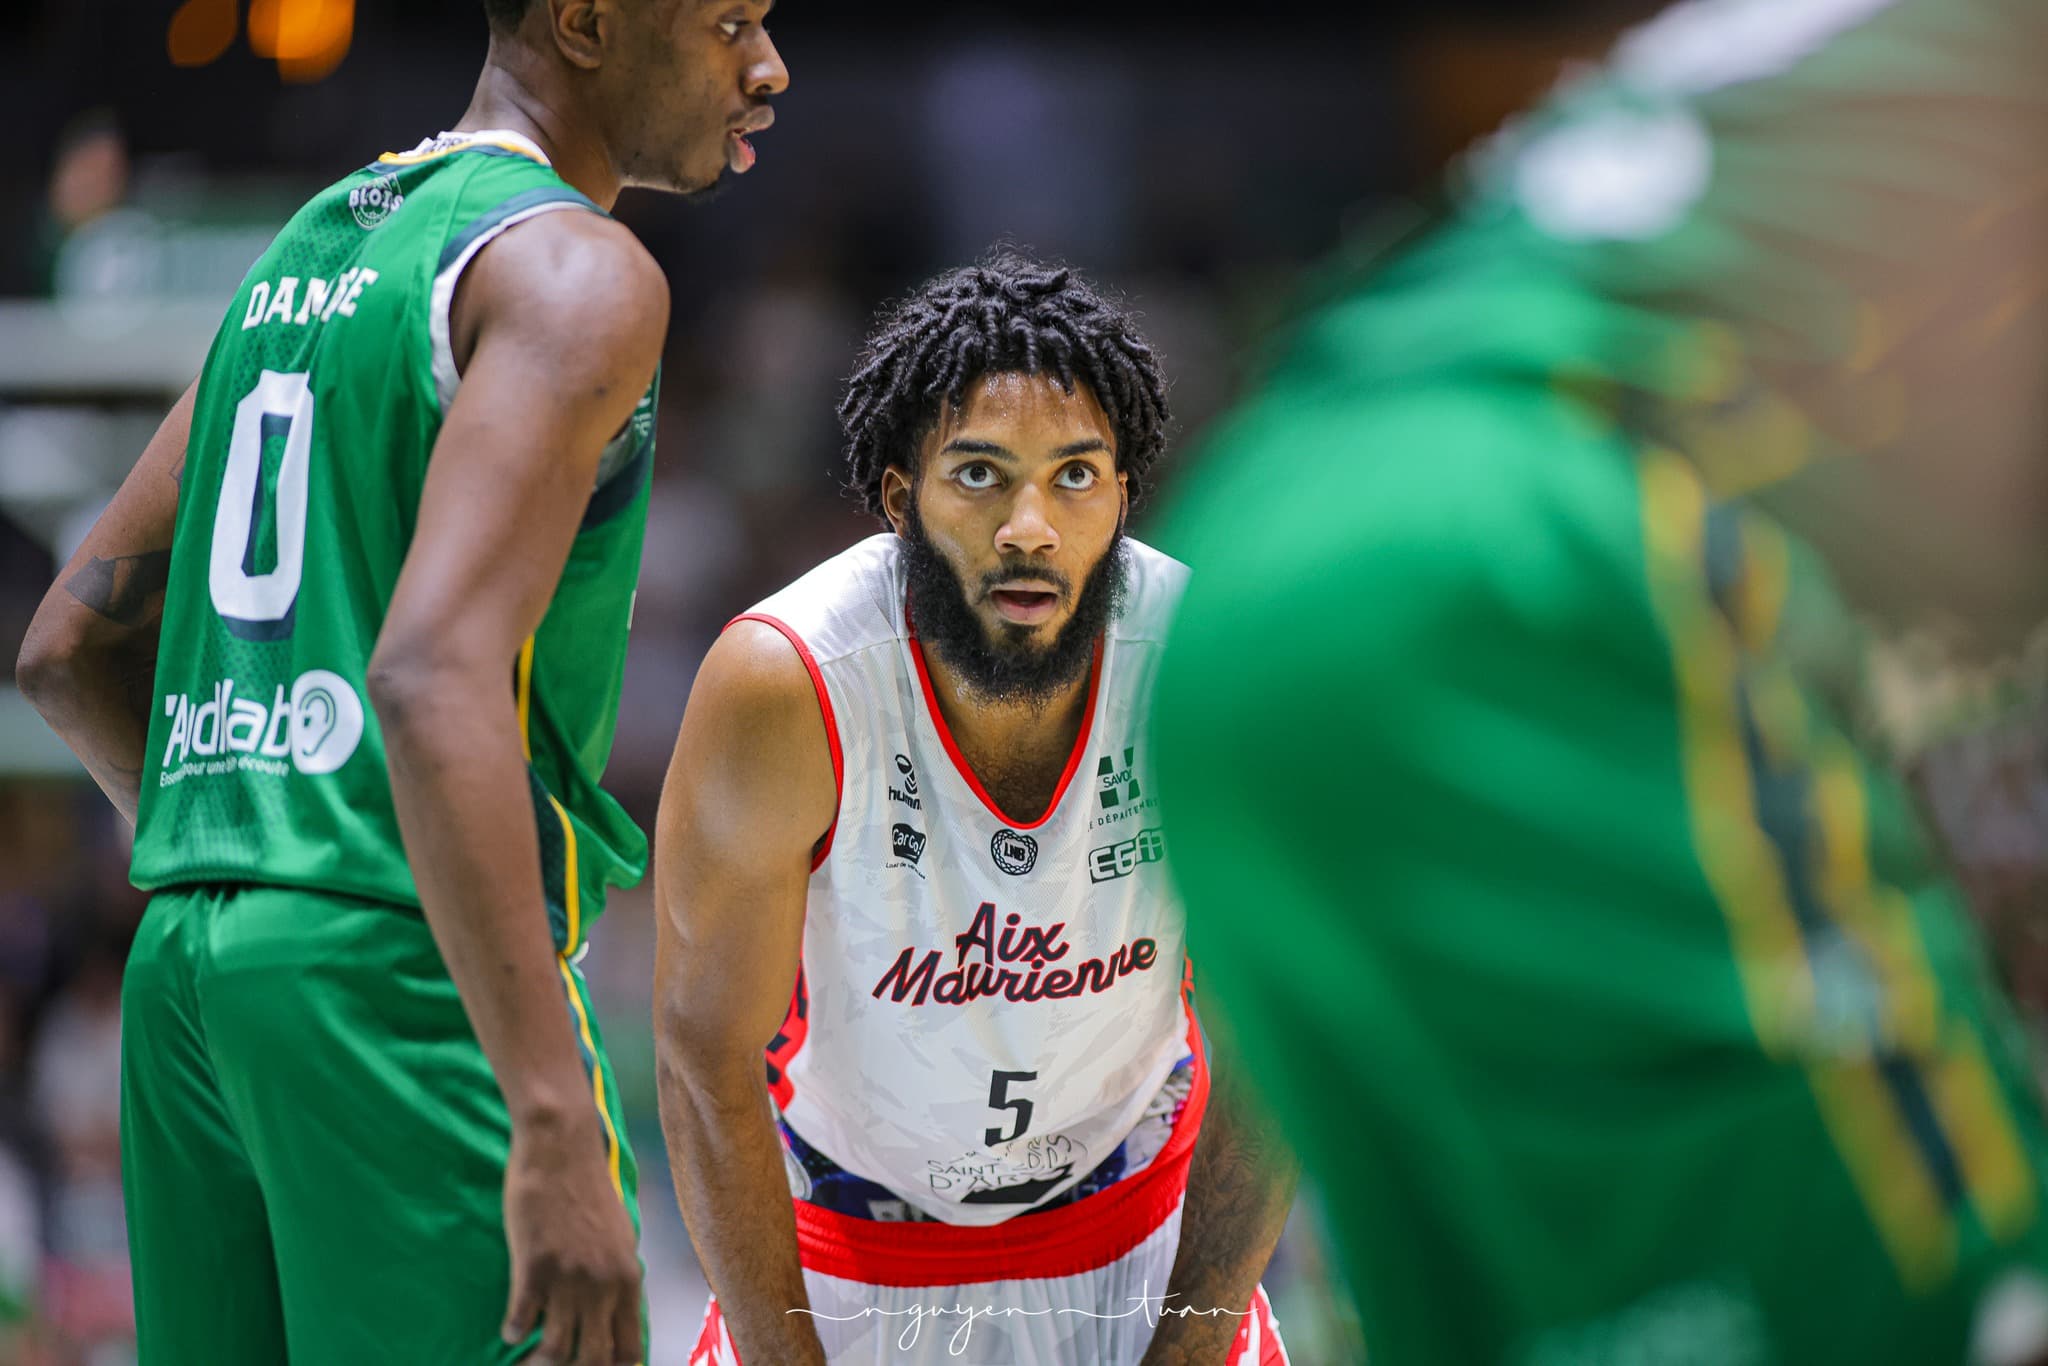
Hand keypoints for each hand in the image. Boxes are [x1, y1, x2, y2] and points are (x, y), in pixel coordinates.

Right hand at [501, 1112, 644, 1365]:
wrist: (562, 1147)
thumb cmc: (588, 1187)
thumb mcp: (619, 1234)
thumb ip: (618, 1275)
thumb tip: (614, 1311)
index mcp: (628, 1277)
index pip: (630, 1349)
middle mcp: (603, 1284)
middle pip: (595, 1358)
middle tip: (552, 1364)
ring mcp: (569, 1277)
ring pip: (556, 1349)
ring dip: (538, 1360)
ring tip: (528, 1354)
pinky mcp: (534, 1265)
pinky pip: (521, 1321)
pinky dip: (513, 1331)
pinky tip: (510, 1327)